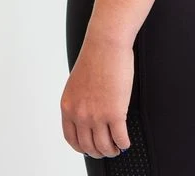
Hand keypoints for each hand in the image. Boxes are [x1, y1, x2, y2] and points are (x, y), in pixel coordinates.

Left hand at [60, 34, 133, 158]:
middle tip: (107, 150)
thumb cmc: (95, 56)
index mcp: (68, 106)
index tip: (90, 148)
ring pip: (104, 146)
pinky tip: (126, 140)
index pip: (72, 139)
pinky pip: (120, 138)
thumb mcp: (77, 82)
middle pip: (88, 147)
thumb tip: (88, 113)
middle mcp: (80, 114)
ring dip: (112, 150)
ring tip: (117, 146)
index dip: (82, 147)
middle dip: (99, 152)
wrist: (105, 43)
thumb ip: (79, 100)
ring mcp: (97, 115)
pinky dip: (124, 143)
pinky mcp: (115, 113)